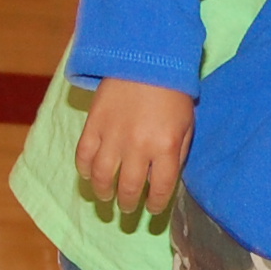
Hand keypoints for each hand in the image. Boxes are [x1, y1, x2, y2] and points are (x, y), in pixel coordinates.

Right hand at [77, 79, 196, 214]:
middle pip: (128, 188)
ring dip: (104, 193)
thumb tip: (165, 181)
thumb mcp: (187, 125)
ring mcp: (112, 135)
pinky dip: (85, 170)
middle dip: (128, 205)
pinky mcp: (93, 124)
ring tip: (107, 198)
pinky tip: (90, 175)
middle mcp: (137, 146)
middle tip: (128, 209)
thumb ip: (178, 155)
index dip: (155, 205)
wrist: (146, 58)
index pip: (159, 189)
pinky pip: (83, 155)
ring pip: (102, 177)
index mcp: (165, 147)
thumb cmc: (172, 93)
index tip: (152, 211)